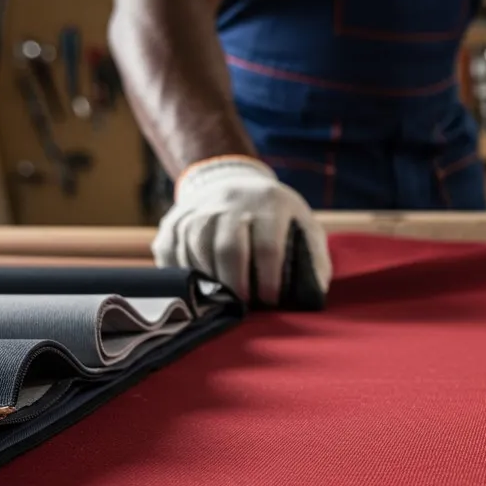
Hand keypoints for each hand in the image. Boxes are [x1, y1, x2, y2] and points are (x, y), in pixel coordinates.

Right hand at [152, 155, 332, 306]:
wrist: (231, 179)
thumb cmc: (274, 215)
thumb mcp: (303, 225)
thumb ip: (313, 258)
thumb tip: (313, 293)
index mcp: (269, 203)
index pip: (268, 246)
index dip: (268, 279)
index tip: (270, 301)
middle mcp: (232, 200)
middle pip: (228, 247)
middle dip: (235, 284)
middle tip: (241, 306)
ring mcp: (200, 207)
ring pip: (196, 248)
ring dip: (208, 281)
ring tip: (220, 300)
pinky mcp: (176, 217)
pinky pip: (172, 249)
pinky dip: (181, 273)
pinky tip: (195, 287)